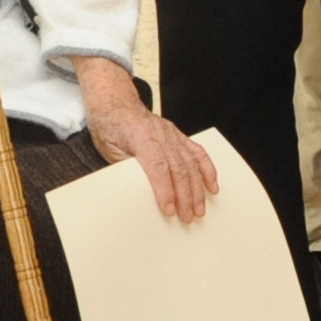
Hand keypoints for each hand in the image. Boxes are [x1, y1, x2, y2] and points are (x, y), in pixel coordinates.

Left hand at [79, 58, 216, 220]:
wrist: (116, 104)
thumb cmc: (110, 126)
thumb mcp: (109, 151)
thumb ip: (126, 169)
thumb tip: (139, 193)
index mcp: (142, 136)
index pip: (158, 166)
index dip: (165, 190)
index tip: (169, 209)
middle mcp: (161, 134)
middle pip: (179, 167)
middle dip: (185, 195)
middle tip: (187, 216)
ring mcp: (172, 134)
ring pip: (191, 162)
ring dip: (198, 188)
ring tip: (199, 209)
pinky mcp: (178, 136)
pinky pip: (197, 152)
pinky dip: (207, 170)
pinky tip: (212, 185)